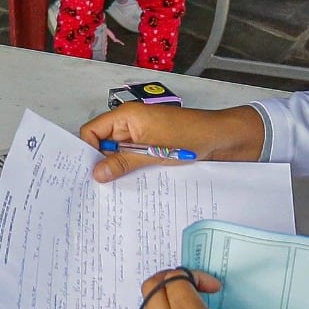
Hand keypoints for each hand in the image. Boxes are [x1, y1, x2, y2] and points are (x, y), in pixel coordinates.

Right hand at [77, 102, 263, 182]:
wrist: (223, 139)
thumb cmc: (191, 136)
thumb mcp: (154, 151)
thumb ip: (123, 161)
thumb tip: (96, 172)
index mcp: (127, 117)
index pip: (92, 131)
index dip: (86, 150)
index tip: (86, 173)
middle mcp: (131, 125)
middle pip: (102, 144)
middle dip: (99, 163)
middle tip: (95, 188)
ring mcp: (142, 137)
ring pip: (118, 154)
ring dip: (117, 170)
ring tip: (112, 192)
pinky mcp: (152, 149)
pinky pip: (133, 159)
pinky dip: (131, 171)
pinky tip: (131, 187)